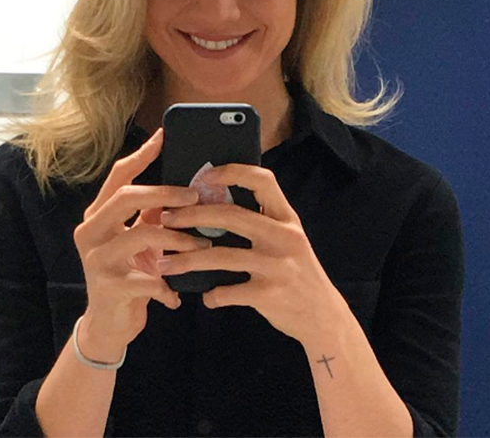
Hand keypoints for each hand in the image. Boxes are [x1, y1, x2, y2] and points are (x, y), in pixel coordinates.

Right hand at [72, 128, 211, 360]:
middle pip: (126, 197)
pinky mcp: (107, 287)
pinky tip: (177, 294)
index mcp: (98, 215)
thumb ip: (154, 213)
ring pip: (141, 234)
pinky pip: (148, 278)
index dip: (142, 155)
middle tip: (195, 196)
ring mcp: (95, 258)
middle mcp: (90, 231)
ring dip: (178, 239)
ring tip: (201, 247)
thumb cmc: (130, 273)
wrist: (108, 325)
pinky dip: (169, 285)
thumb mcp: (141, 240)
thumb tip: (188, 185)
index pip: (119, 176)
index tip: (164, 136)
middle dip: (165, 193)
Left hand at [157, 164, 347, 345]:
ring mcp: (277, 266)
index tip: (203, 176)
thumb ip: (263, 221)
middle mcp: (284, 237)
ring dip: (188, 260)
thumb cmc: (297, 272)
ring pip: (222, 257)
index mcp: (287, 218)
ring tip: (164, 263)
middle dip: (193, 216)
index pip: (262, 180)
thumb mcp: (289, 239)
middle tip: (166, 219)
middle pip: (232, 216)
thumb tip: (214, 202)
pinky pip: (229, 292)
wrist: (324, 317)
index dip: (231, 172)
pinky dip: (213, 295)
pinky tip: (206, 297)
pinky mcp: (269, 295)